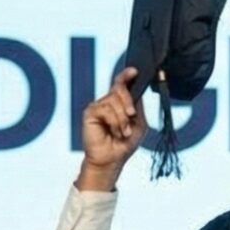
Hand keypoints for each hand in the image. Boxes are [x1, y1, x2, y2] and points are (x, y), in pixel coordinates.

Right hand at [77, 67, 144, 189]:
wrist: (112, 159)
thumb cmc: (125, 143)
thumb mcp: (139, 124)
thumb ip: (138, 107)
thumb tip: (135, 91)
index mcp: (121, 102)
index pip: (122, 83)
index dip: (127, 75)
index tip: (134, 71)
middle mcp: (109, 101)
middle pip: (120, 88)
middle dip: (128, 101)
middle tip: (132, 114)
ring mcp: (99, 105)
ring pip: (114, 101)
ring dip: (122, 119)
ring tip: (123, 133)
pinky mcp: (90, 112)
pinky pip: (106, 109)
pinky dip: (114, 122)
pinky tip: (114, 132)